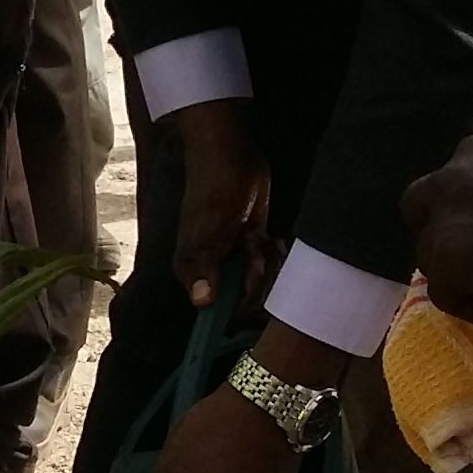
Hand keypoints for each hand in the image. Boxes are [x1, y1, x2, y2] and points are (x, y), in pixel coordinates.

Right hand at [165, 98, 273, 311]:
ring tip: (257, 236)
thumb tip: (201, 303)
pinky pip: (273, 266)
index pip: (221, 316)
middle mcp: (215, 274)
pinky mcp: (254, 246)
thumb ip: (204, 271)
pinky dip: (275, 253)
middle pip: (249, 303)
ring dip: (268, 261)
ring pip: (266, 285)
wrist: (232, 157)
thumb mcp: (206, 234)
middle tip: (250, 246)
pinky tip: (269, 235)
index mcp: (196, 276)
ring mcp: (236, 261)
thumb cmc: (212, 193)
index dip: (242, 308)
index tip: (251, 283)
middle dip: (258, 277)